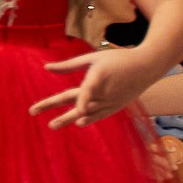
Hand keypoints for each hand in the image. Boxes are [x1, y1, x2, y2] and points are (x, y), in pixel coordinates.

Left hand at [32, 46, 164, 128]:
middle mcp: (104, 92)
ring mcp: (111, 101)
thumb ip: (70, 65)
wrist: (148, 66)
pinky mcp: (117, 105)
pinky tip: (79, 123)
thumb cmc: (119, 58)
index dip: (81, 101)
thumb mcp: (94, 58)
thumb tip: (46, 68)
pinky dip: (90, 119)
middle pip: (77, 104)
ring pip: (87, 112)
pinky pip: (100, 114)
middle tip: (34, 112)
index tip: (75, 109)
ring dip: (68, 118)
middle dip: (57, 108)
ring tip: (52, 125)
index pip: (86, 91)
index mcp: (98, 77)